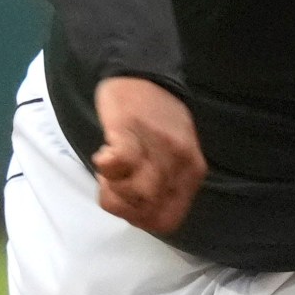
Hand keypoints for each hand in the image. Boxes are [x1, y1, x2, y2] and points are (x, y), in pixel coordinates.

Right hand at [91, 76, 206, 234]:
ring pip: (134, 194)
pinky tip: (103, 156)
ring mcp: (157, 146)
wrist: (142, 73)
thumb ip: (168, 181)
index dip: (141, 221)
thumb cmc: (157, 117)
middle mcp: (179, 162)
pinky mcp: (131, 130)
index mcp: (191, 172)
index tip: (127, 205)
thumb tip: (146, 209)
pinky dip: (107, 168)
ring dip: (112, 189)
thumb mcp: (176, 153)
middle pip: (148, 212)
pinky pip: (120, 164)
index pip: (168, 220)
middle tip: (112, 187)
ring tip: (107, 171)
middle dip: (123, 207)